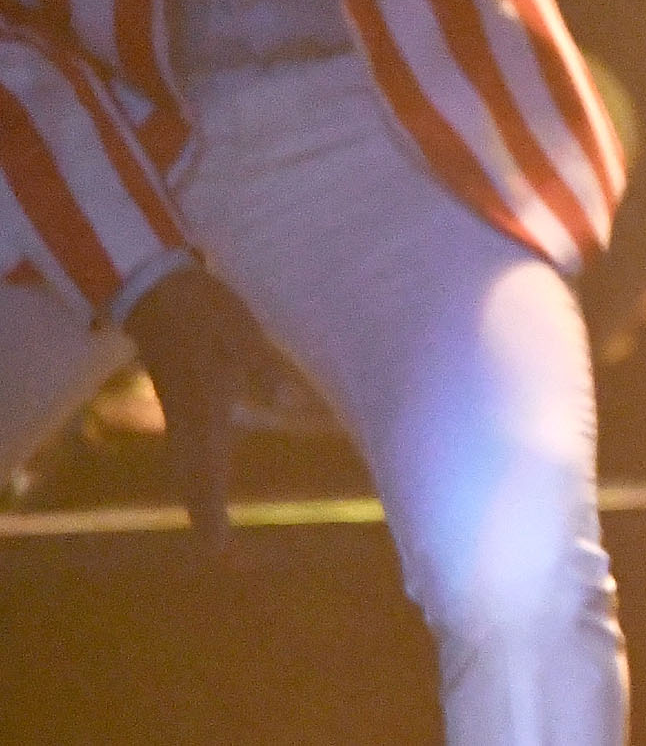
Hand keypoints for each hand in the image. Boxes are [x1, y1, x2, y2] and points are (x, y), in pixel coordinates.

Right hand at [121, 264, 267, 551]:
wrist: (155, 288)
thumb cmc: (203, 313)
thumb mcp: (242, 338)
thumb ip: (267, 372)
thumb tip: (293, 406)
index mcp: (201, 415)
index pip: (205, 478)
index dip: (211, 517)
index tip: (220, 554)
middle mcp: (186, 421)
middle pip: (191, 480)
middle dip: (204, 515)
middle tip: (219, 550)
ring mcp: (179, 409)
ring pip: (186, 464)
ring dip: (199, 493)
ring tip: (214, 522)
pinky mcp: (178, 394)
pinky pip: (187, 444)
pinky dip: (197, 466)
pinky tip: (209, 464)